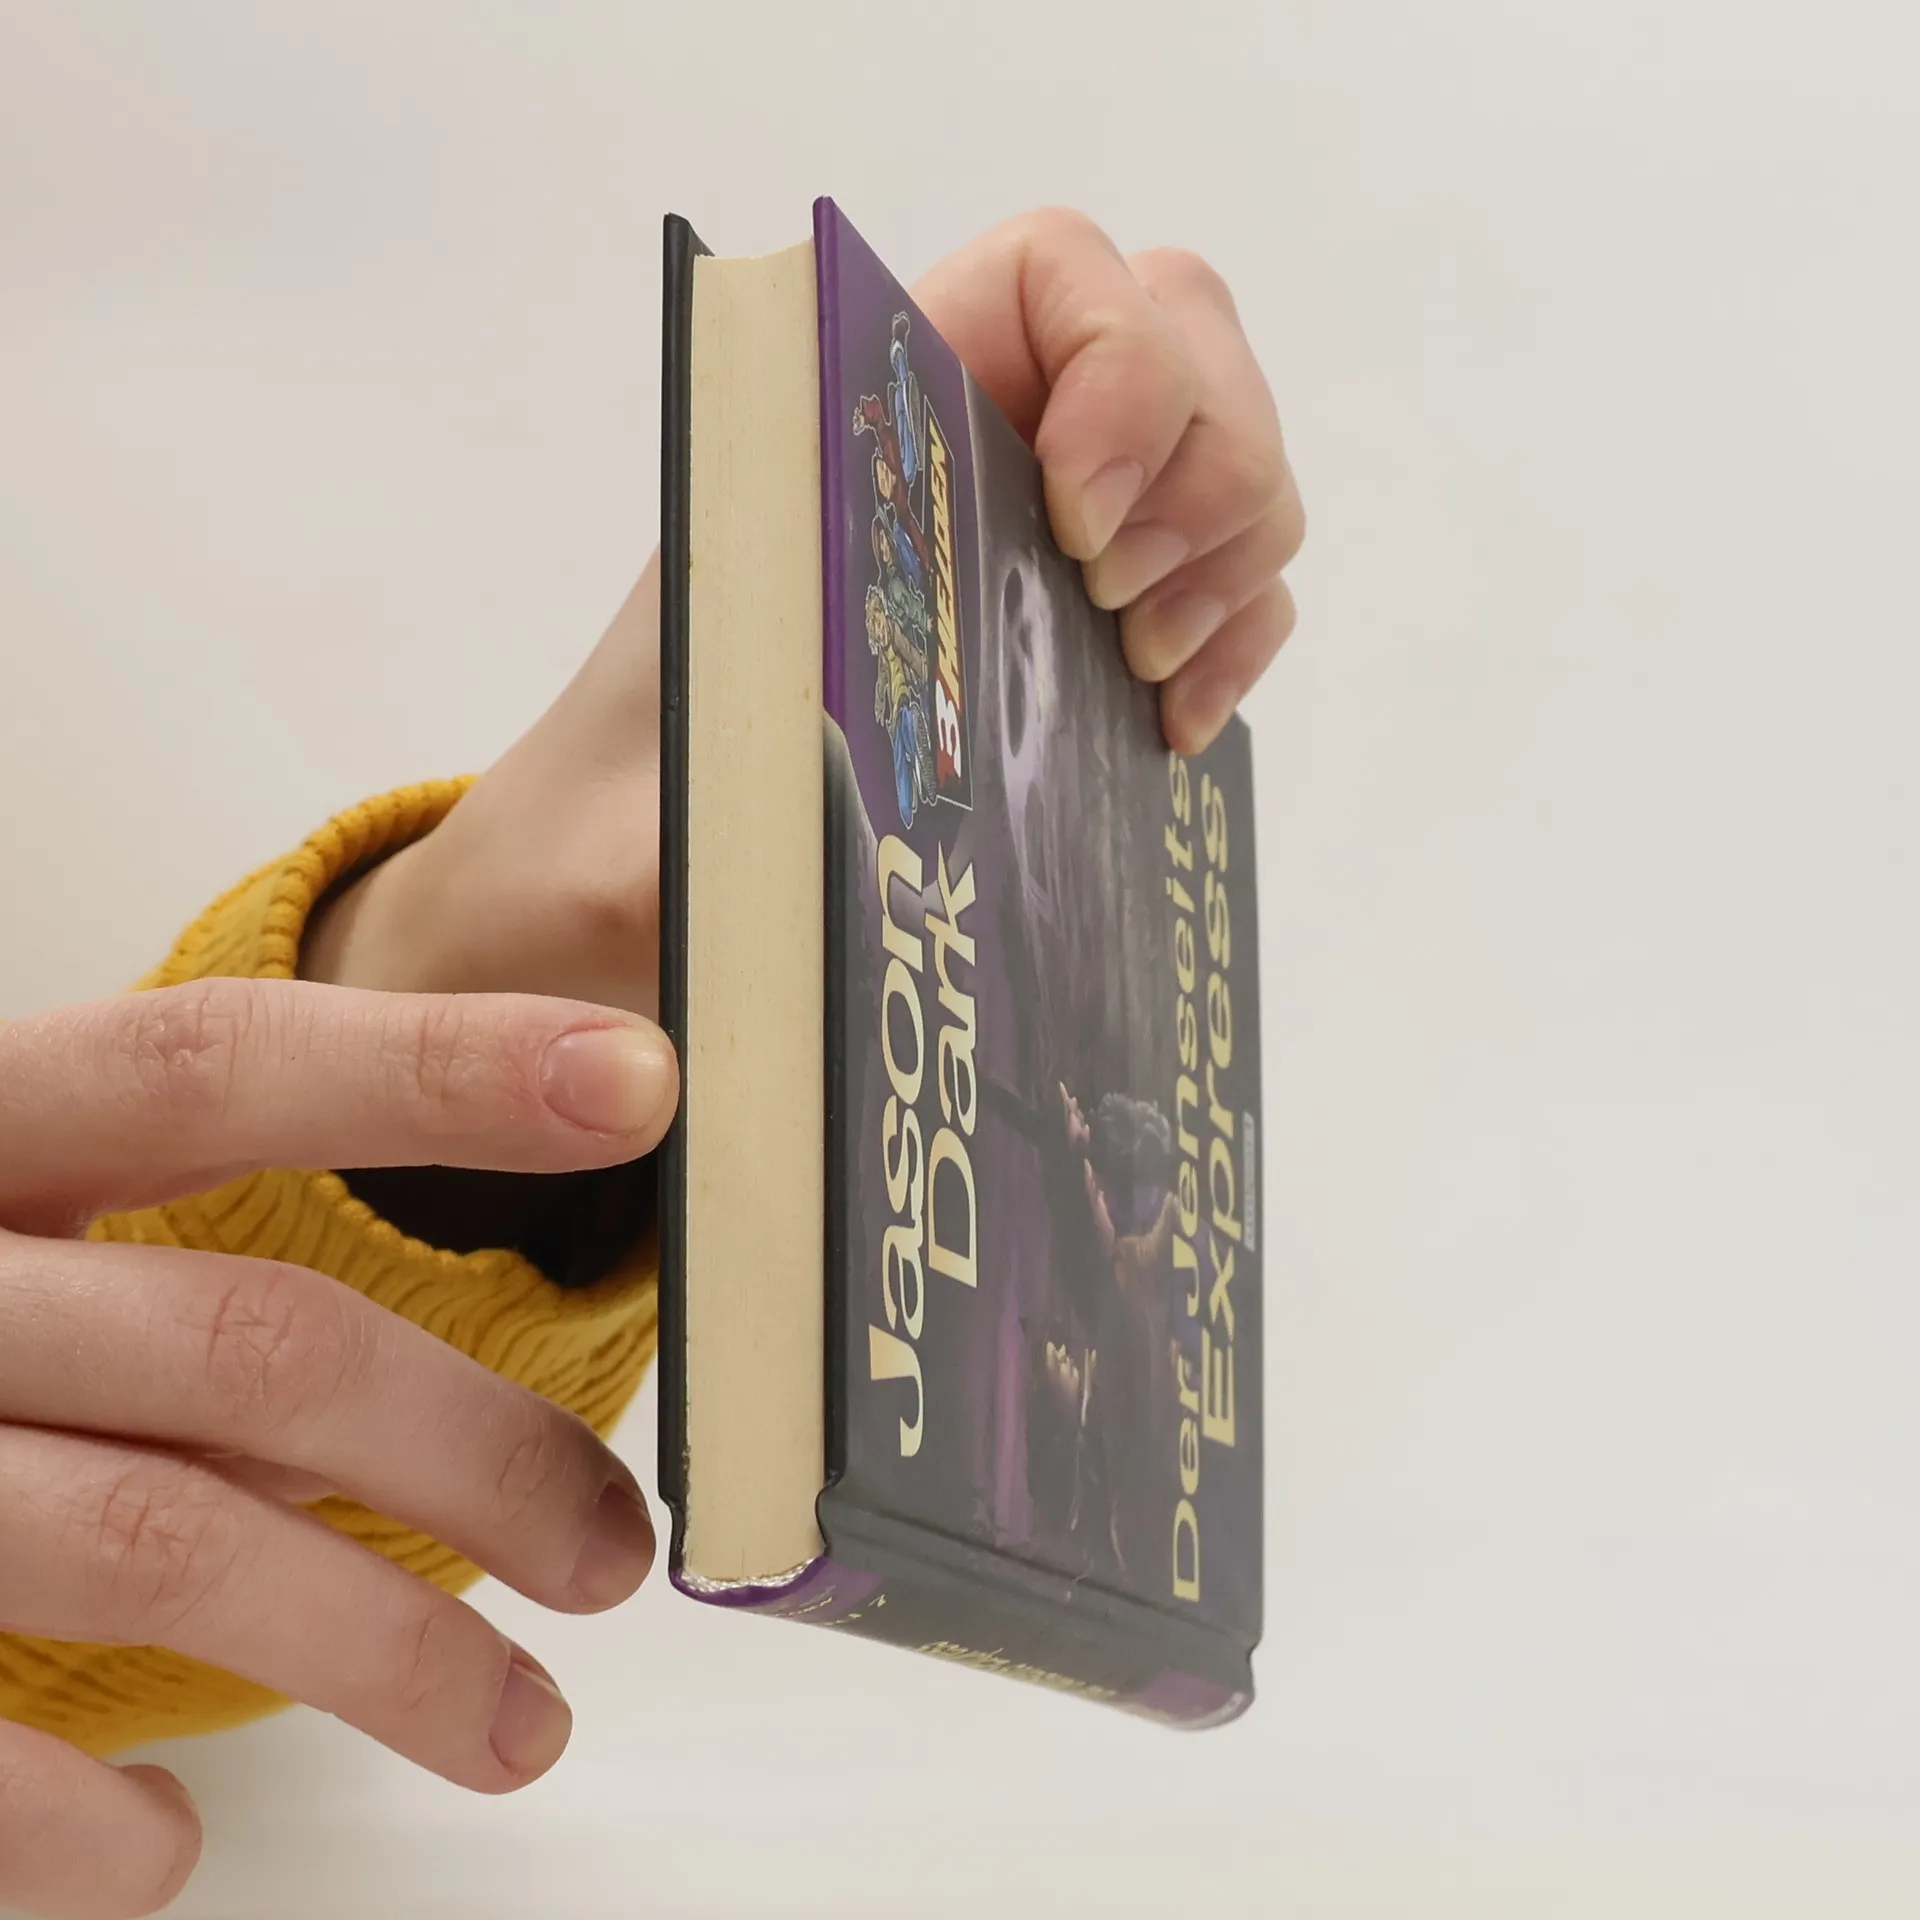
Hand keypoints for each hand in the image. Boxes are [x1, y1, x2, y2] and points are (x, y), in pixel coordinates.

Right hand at [0, 977, 676, 1919]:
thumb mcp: (4, 1248)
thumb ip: (170, 1298)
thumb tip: (414, 1423)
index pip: (221, 1059)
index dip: (437, 1062)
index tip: (637, 1078)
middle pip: (253, 1343)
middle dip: (478, 1452)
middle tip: (615, 1555)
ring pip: (166, 1545)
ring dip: (384, 1651)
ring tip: (518, 1730)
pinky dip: (96, 1821)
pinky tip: (172, 1844)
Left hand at [305, 207, 1303, 1013]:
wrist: (589, 901)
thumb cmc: (601, 842)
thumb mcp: (666, 817)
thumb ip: (747, 790)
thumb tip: (876, 794)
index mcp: (849, 434)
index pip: (1048, 276)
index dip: (1119, 364)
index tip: (1081, 523)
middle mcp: (952, 460)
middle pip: (1180, 337)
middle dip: (1206, 466)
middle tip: (1123, 615)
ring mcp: (1024, 543)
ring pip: (1220, 453)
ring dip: (1234, 555)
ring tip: (1148, 675)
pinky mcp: (1066, 639)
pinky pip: (1221, 572)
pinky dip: (1238, 631)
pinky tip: (1172, 723)